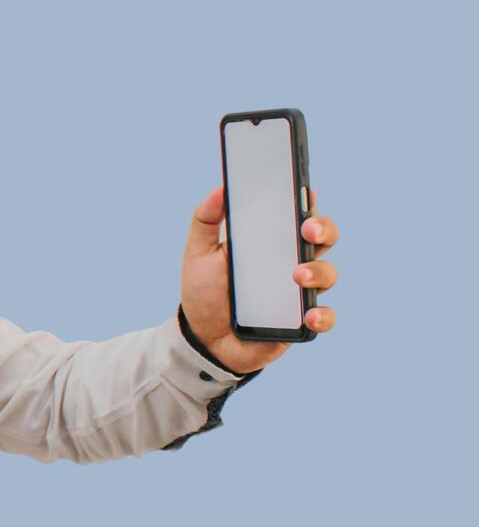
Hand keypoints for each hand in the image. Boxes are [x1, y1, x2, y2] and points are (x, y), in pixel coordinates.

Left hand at [181, 185, 339, 374]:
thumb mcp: (198, 253)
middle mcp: (292, 263)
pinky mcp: (300, 322)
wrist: (202, 338)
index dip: (306, 201)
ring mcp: (299, 292)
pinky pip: (324, 318)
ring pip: (328, 274)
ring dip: (319, 272)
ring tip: (297, 276)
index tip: (305, 192)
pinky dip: (322, 316)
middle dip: (323, 229)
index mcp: (271, 242)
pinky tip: (308, 316)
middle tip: (307, 229)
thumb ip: (205, 220)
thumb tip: (219, 188)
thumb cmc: (205, 291)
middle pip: (323, 238)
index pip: (297, 215)